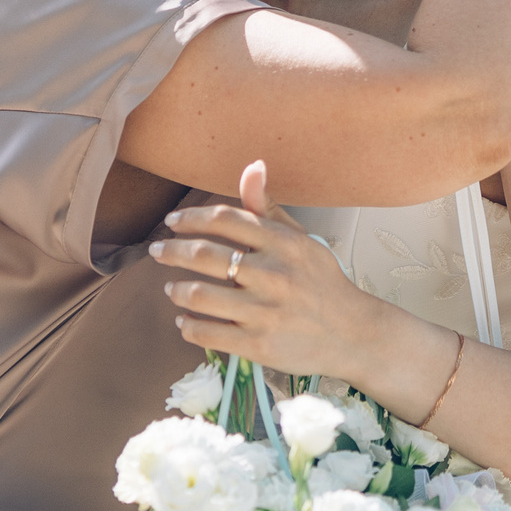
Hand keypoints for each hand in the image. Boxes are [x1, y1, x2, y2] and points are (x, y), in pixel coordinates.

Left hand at [150, 161, 377, 380]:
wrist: (353, 334)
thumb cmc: (321, 283)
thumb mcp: (301, 240)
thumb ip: (268, 208)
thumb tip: (252, 165)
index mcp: (284, 243)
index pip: (225, 219)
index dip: (191, 218)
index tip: (172, 222)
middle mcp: (274, 274)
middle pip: (204, 254)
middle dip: (171, 250)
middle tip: (157, 251)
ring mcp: (265, 312)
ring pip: (199, 296)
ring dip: (177, 290)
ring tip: (172, 288)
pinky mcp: (259, 345)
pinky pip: (208, 333)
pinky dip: (188, 327)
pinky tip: (184, 322)